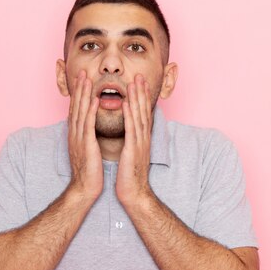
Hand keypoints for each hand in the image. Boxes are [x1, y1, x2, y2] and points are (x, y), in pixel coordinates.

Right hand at [67, 70, 102, 200]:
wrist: (85, 188)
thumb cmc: (89, 171)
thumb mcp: (87, 150)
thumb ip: (87, 137)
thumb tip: (90, 128)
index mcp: (75, 134)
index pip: (76, 110)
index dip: (78, 94)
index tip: (82, 79)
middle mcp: (74, 134)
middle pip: (75, 106)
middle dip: (79, 88)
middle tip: (82, 72)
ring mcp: (78, 138)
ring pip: (80, 112)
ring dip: (83, 94)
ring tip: (86, 79)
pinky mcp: (85, 145)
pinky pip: (88, 125)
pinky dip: (90, 111)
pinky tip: (94, 99)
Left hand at [116, 74, 153, 205]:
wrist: (134, 194)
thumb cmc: (130, 176)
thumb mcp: (131, 155)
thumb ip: (131, 142)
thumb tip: (128, 133)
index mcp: (142, 139)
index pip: (143, 114)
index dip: (142, 97)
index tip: (139, 83)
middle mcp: (143, 138)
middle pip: (144, 111)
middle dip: (142, 92)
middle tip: (139, 75)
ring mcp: (140, 143)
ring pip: (139, 116)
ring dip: (137, 98)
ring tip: (134, 82)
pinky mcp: (133, 150)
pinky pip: (131, 129)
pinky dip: (129, 115)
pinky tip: (127, 103)